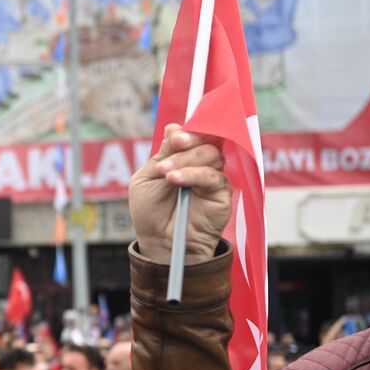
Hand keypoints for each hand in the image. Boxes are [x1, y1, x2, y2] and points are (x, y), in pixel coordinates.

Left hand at [130, 124, 229, 264]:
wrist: (160, 242)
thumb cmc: (151, 212)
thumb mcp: (148, 179)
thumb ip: (163, 154)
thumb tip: (174, 127)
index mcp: (182, 157)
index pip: (194, 134)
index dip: (189, 131)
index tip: (175, 137)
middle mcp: (200, 164)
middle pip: (205, 140)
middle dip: (188, 142)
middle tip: (175, 146)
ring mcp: (212, 178)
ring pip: (210, 155)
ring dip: (185, 160)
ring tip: (166, 174)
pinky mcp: (221, 193)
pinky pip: (213, 177)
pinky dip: (193, 175)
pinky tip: (175, 180)